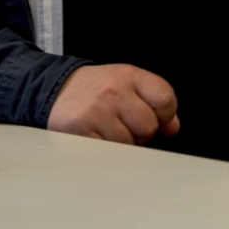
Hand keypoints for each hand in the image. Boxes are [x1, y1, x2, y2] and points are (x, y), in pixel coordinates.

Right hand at [47, 64, 179, 143]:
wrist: (56, 90)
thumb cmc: (97, 89)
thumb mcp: (127, 84)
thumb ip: (155, 101)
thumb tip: (173, 127)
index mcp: (129, 76)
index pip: (164, 98)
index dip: (166, 115)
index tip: (160, 119)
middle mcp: (113, 92)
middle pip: (149, 126)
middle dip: (142, 131)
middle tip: (126, 123)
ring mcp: (96, 112)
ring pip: (129, 143)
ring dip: (123, 142)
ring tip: (108, 127)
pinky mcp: (80, 132)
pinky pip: (109, 152)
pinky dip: (107, 150)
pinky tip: (98, 135)